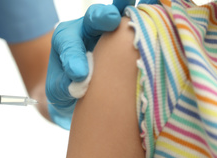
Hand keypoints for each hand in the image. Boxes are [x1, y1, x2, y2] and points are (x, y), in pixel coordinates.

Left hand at [46, 0, 157, 129]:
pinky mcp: (124, 35)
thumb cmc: (67, 86)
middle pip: (92, 19)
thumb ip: (65, 86)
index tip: (79, 75)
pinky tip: (157, 12)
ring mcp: (107, 30)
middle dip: (101, 18)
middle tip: (111, 19)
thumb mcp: (59, 90)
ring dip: (125, 8)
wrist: (79, 89)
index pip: (69, 45)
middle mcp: (85, 29)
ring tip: (136, 2)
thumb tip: (80, 85)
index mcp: (65, 40)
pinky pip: (133, 24)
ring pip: (115, 16)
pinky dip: (143, 19)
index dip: (75, 59)